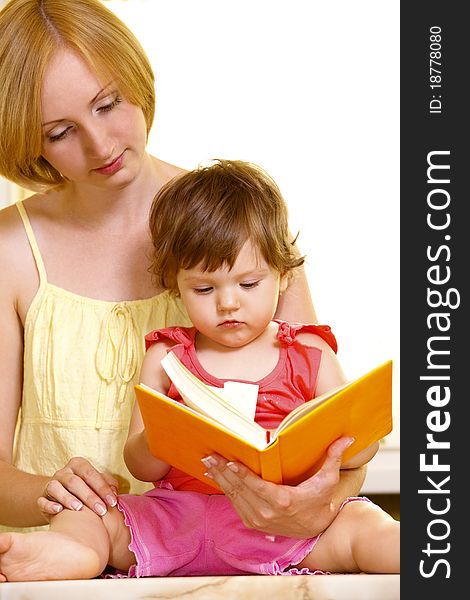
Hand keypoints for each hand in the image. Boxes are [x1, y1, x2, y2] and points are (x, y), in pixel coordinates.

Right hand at [37, 457, 118, 517]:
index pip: (91, 474)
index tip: (113, 502)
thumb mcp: (96, 483)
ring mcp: (51, 484)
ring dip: (68, 498)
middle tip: (102, 510)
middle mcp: (63, 472)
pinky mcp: (41, 498)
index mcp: (78, 464)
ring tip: (79, 509)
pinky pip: (42, 501)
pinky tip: (58, 510)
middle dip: (90, 497)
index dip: (103, 488)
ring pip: (56, 488)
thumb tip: (115, 491)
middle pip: (75, 482)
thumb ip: (107, 483)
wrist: (61, 497)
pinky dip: (49, 505)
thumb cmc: (85, 488)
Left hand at [202, 436, 355, 537]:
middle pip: (240, 489)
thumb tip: (347, 437)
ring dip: (218, 479)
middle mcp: (267, 513)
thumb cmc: (321, 502)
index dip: (241, 474)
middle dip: (222, 471)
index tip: (228, 461)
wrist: (317, 530)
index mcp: (283, 501)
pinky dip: (223, 489)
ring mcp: (258, 519)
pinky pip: (234, 503)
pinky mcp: (252, 523)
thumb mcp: (328, 481)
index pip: (257, 486)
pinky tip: (214, 475)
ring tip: (207, 462)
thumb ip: (333, 458)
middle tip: (209, 455)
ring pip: (233, 496)